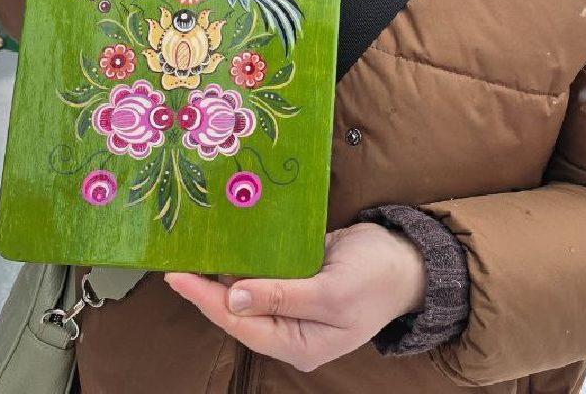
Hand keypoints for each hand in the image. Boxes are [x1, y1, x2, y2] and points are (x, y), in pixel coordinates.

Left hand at [165, 222, 425, 372]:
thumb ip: (283, 296)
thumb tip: (233, 299)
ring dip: (221, 271)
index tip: (179, 277)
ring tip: (192, 249)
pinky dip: (242, 258)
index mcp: (299, 343)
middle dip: (206, 288)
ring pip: (245, 290)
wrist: (408, 259)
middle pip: (237, 311)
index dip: (206, 301)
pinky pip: (261, 272)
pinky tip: (224, 243)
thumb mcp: (333, 291)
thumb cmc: (377, 278)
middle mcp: (290, 328)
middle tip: (176, 260)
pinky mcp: (295, 279)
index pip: (241, 324)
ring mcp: (292, 304)